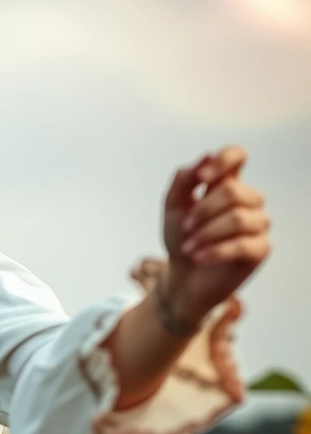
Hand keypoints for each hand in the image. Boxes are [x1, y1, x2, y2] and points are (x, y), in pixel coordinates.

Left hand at [161, 144, 271, 321]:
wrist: (181, 278)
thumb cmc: (180, 239)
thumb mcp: (173, 208)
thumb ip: (183, 180)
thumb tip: (205, 157)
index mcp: (226, 184)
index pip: (237, 156)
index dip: (223, 161)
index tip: (201, 179)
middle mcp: (247, 201)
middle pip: (233, 191)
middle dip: (202, 211)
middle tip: (185, 229)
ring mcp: (257, 224)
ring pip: (238, 218)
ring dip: (206, 234)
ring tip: (188, 248)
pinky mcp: (260, 249)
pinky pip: (242, 244)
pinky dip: (215, 251)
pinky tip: (198, 257)